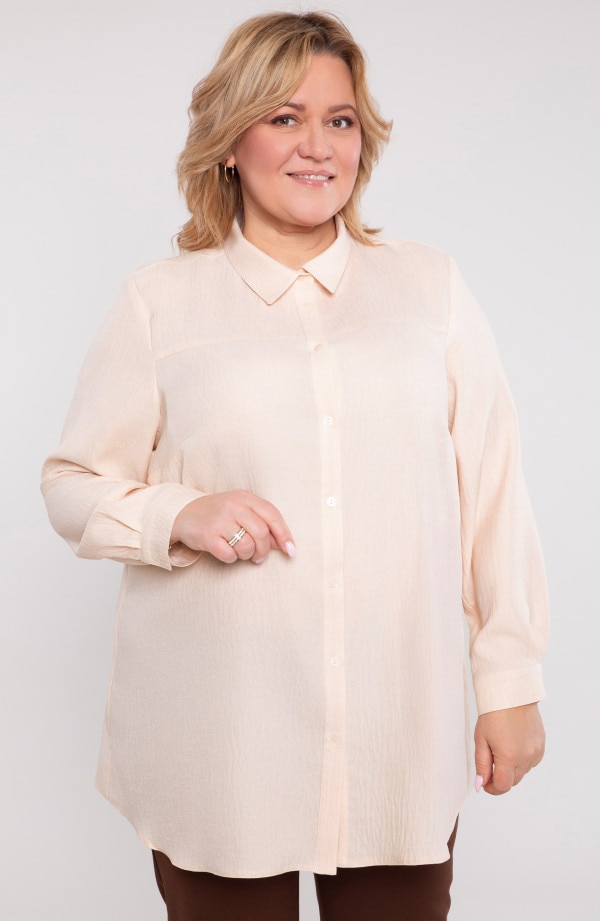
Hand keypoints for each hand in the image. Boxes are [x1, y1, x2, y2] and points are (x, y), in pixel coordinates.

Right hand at [170, 490, 294, 563]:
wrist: (183, 514)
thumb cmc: (218, 514)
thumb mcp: (241, 511)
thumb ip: (261, 523)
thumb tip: (282, 544)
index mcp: (245, 497)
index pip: (273, 515)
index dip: (284, 535)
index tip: (290, 551)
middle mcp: (233, 506)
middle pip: (262, 533)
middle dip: (264, 550)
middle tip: (259, 558)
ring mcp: (219, 520)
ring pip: (247, 546)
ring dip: (247, 555)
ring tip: (240, 553)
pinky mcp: (207, 536)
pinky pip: (229, 555)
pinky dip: (231, 558)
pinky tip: (226, 553)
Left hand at [474, 703, 544, 794]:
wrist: (511, 694)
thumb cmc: (494, 714)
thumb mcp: (481, 740)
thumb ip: (482, 765)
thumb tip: (481, 784)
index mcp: (509, 756)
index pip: (502, 786)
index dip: (491, 788)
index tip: (485, 783)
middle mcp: (526, 757)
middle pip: (513, 781)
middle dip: (500, 778)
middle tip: (490, 763)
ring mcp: (536, 751)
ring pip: (523, 772)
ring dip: (512, 768)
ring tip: (502, 748)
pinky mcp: (541, 745)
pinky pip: (532, 762)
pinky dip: (522, 760)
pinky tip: (514, 745)